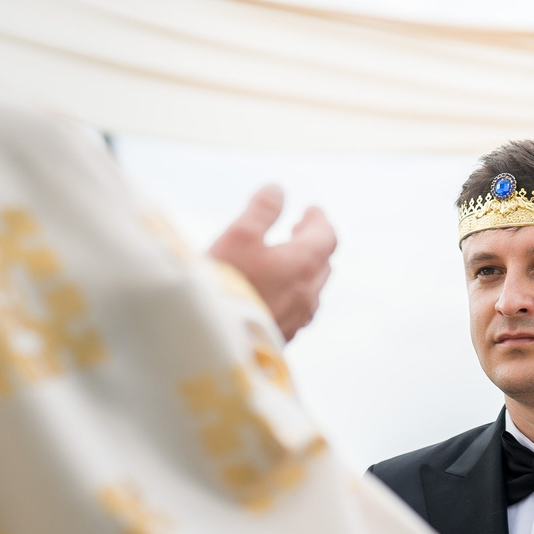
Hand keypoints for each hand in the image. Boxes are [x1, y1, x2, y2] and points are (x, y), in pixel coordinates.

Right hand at [209, 185, 334, 340]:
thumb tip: (278, 190)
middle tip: (298, 228)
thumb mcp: (239, 235)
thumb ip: (262, 210)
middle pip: (322, 263)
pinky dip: (293, 292)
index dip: (319, 220)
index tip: (311, 210)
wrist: (207, 343)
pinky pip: (297, 310)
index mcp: (303, 265)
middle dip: (313, 242)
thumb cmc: (223, 285)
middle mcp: (307, 295)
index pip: (326, 237)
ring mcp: (296, 320)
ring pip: (311, 289)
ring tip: (287, 258)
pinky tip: (275, 292)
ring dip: (304, 268)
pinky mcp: (280, 339)